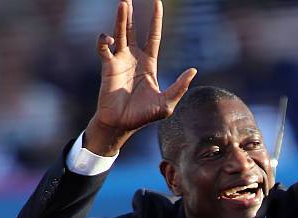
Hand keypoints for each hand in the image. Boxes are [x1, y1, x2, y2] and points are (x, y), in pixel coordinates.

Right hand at [85, 0, 196, 154]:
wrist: (122, 125)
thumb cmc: (143, 116)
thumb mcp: (166, 104)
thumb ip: (179, 87)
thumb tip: (193, 70)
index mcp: (149, 64)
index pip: (153, 36)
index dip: (155, 20)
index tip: (157, 2)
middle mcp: (133, 58)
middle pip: (133, 29)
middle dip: (132, 13)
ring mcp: (119, 60)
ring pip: (119, 33)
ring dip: (121, 19)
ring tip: (123, 3)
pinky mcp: (107, 67)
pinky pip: (103, 48)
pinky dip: (104, 40)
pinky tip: (109, 38)